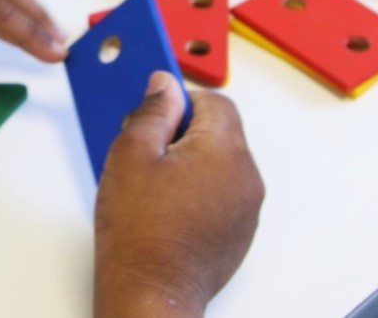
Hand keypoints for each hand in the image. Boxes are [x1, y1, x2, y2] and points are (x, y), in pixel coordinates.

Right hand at [94, 72, 263, 317]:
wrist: (151, 293)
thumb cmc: (140, 233)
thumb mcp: (131, 154)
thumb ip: (152, 110)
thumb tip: (164, 84)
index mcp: (224, 150)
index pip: (214, 100)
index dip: (180, 100)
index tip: (154, 111)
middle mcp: (246, 176)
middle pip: (219, 131)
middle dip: (182, 133)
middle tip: (146, 151)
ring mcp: (246, 207)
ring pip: (219, 162)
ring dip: (190, 162)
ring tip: (153, 183)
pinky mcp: (239, 232)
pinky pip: (221, 193)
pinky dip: (198, 190)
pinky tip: (166, 206)